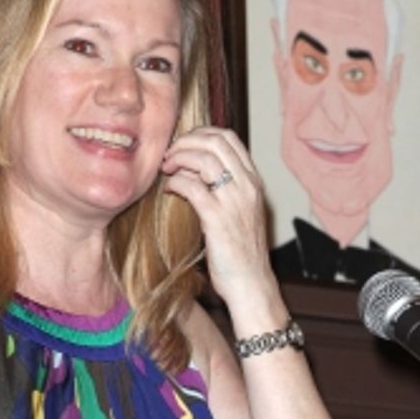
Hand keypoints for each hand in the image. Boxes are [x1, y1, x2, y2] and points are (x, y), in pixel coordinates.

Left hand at [160, 127, 274, 304]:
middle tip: (169, 154)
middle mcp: (247, 187)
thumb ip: (225, 188)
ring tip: (166, 169)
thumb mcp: (240, 212)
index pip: (229, 138)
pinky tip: (169, 190)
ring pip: (203, 159)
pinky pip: (192, 187)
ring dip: (178, 158)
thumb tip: (193, 169)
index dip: (201, 134)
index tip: (184, 144)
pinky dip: (175, 183)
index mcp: (254, 182)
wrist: (251, 284)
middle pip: (215, 141)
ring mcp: (234, 202)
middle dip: (186, 141)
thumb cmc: (241, 253)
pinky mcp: (218, 219)